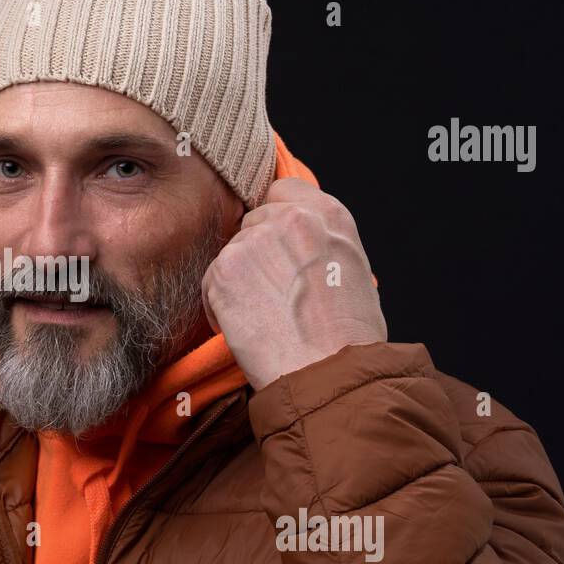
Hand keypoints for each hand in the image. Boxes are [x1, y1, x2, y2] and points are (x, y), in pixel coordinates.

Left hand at [201, 176, 386, 391]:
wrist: (329, 371)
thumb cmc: (349, 336)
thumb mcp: (352, 269)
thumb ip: (321, 243)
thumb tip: (296, 248)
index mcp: (328, 213)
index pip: (282, 192)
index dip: (276, 222)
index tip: (279, 250)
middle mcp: (289, 217)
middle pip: (252, 222)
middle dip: (257, 254)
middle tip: (273, 294)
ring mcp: (252, 241)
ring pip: (231, 253)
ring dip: (239, 282)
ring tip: (266, 318)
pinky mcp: (223, 270)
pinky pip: (210, 282)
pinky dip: (221, 308)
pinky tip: (249, 329)